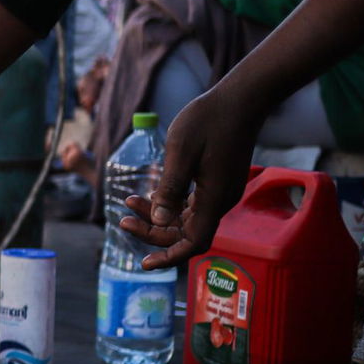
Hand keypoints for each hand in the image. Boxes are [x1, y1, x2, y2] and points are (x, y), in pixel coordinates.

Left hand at [117, 88, 263, 267]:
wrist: (241, 99)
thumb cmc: (208, 121)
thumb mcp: (181, 153)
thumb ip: (170, 188)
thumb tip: (159, 221)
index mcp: (214, 199)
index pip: (194, 243)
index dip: (169, 257)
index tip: (144, 264)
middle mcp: (220, 200)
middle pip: (185, 233)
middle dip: (153, 232)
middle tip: (122, 221)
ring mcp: (221, 191)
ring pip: (186, 218)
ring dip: (157, 215)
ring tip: (127, 202)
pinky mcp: (218, 181)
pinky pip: (191, 204)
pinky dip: (169, 203)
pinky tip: (149, 193)